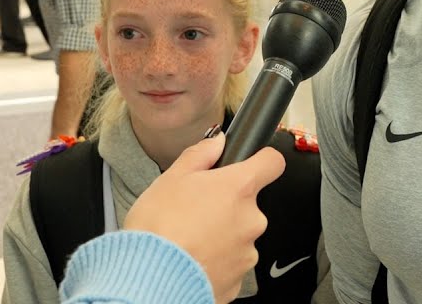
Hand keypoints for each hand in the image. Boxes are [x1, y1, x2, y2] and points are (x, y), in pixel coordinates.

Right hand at [124, 135, 284, 301]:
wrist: (150, 279)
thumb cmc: (158, 228)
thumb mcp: (172, 179)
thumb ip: (200, 155)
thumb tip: (216, 143)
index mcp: (239, 188)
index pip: (271, 163)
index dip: (262, 160)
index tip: (252, 163)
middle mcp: (251, 219)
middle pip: (249, 204)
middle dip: (227, 205)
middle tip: (197, 211)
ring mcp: (247, 251)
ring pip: (239, 235)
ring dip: (222, 235)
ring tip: (190, 239)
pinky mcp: (239, 279)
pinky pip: (231, 262)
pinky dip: (216, 260)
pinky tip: (193, 258)